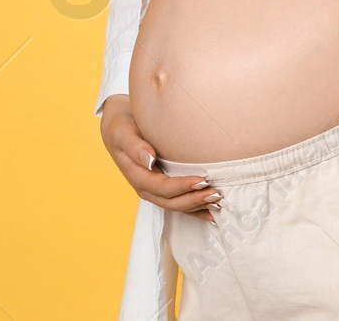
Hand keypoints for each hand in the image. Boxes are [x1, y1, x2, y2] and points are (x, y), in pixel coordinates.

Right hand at [99, 95, 219, 222]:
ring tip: (218, 201)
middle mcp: (146, 187)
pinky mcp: (163, 187)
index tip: (202, 180)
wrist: (120, 125)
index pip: (161, 187)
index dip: (181, 186)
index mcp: (137, 175)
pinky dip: (195, 209)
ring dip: (197, 205)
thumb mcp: (123, 133)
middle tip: (216, 193)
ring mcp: (154, 189)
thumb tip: (149, 159)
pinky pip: (179, 202)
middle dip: (194, 199)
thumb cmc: (123, 126)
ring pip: (177, 205)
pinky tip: (212, 213)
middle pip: (171, 201)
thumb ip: (134, 147)